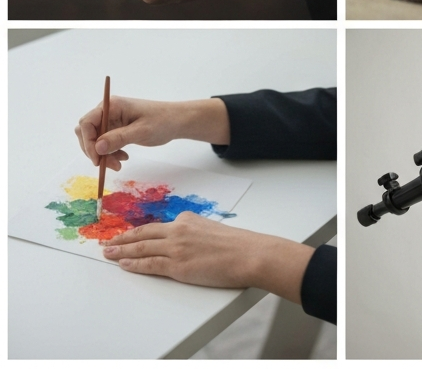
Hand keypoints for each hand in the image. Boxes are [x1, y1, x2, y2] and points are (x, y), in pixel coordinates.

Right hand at [75, 96, 228, 170]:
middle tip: (109, 165)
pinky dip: (109, 153)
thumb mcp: (141, 131)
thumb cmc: (162, 121)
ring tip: (119, 163)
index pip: (87, 123)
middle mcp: (109, 111)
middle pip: (87, 133)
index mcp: (112, 105)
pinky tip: (123, 158)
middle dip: (95, 151)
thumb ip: (118, 138)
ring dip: (103, 155)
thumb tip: (96, 147)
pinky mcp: (116, 128)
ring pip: (95, 140)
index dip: (88, 142)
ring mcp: (112, 120)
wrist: (177, 122)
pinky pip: (104, 143)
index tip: (97, 160)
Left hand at [101, 212, 313, 300]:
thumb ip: (196, 233)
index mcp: (189, 219)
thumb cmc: (237, 245)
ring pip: (142, 248)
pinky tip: (124, 265)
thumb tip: (187, 242)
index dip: (139, 231)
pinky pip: (149, 264)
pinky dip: (134, 264)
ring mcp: (177, 247)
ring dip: (122, 251)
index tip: (128, 234)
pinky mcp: (177, 265)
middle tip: (108, 243)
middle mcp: (179, 230)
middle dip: (123, 239)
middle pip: (144, 234)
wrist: (248, 253)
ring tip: (109, 253)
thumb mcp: (213, 230)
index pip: (158, 226)